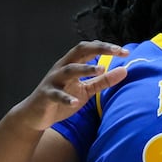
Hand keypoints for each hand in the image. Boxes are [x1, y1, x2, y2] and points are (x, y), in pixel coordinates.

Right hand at [9, 40, 129, 131]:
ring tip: (100, 70)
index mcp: (72, 63)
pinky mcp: (46, 95)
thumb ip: (103, 80)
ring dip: (85, 69)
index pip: (90, 49)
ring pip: (69, 70)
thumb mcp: (86, 89)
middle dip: (99, 49)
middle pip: (80, 51)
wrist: (36, 114)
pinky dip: (66, 98)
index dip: (107, 48)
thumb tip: (125, 71)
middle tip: (117, 52)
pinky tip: (75, 102)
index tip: (125, 52)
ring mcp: (54, 80)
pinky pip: (56, 95)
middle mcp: (63, 67)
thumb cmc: (64, 97)